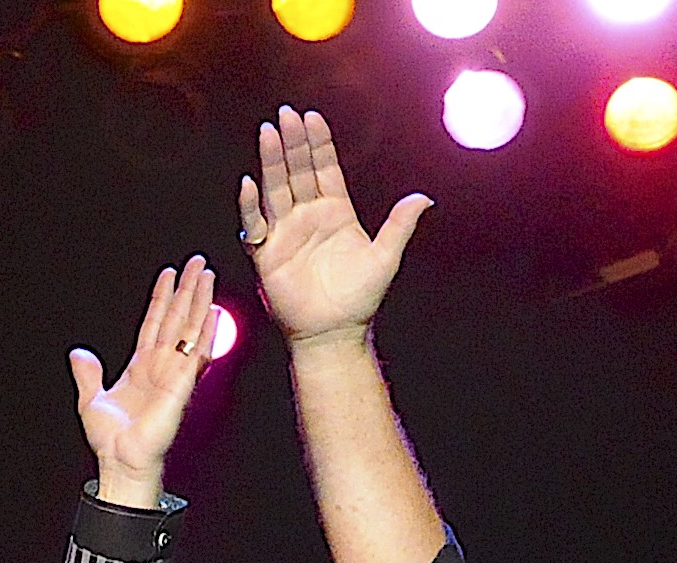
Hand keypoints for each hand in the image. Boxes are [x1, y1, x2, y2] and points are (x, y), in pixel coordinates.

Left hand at [71, 258, 216, 509]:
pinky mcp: (180, 387)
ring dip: (199, 301)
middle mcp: (161, 367)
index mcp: (142, 367)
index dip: (162, 298)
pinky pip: (195, 354)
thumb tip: (78, 353)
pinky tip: (212, 312)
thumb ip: (87, 373)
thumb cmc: (112, 441)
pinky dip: (205, 332)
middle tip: (197, 264)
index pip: (155, 323)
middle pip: (177, 319)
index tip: (170, 275)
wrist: (120, 462)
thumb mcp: (91, 398)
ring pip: (189, 330)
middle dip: (188, 290)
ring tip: (206, 276)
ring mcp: (173, 375)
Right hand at [241, 106, 429, 349]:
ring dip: (271, 161)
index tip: (312, 117)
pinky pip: (257, 224)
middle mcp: (308, 216)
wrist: (335, 334)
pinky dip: (252, 205)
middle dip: (292, 142)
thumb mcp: (385, 258)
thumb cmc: (360, 299)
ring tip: (267, 133)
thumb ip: (400, 225)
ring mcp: (286, 232)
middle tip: (286, 114)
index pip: (324, 169)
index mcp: (336, 212)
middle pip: (297, 171)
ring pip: (276, 189)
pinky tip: (251, 183)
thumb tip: (424, 199)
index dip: (318, 144)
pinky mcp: (268, 253)